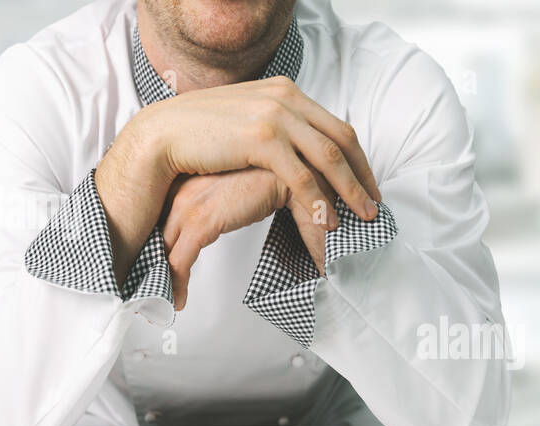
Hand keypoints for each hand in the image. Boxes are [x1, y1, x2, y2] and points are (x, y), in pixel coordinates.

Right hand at [138, 75, 381, 225]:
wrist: (163, 133)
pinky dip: (320, 201)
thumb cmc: (201, 132)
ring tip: (362, 216)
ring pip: (328, 158)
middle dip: (362, 176)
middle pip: (341, 141)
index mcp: (286, 92)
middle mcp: (286, 98)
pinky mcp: (261, 139)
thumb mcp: (248, 118)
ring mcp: (275, 116)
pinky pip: (302, 176)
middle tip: (375, 204)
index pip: (336, 126)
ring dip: (350, 191)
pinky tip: (328, 220)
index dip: (358, 158)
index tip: (369, 183)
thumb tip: (298, 145)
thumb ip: (276, 125)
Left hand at [161, 167, 331, 309]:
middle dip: (153, 262)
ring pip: (164, 249)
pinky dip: (177, 283)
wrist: (293, 169)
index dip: (158, 244)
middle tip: (155, 287)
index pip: (160, 216)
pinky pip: (179, 259)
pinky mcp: (202, 220)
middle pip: (156, 233)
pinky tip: (179, 299)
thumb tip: (236, 231)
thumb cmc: (275, 176)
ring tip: (168, 299)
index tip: (158, 265)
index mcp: (188, 178)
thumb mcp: (241, 192)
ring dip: (165, 278)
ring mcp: (188, 203)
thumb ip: (230, 208)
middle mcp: (182, 188)